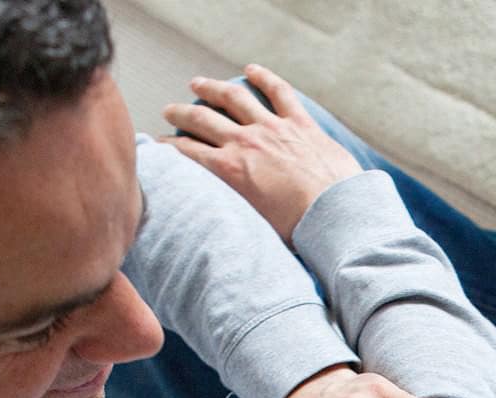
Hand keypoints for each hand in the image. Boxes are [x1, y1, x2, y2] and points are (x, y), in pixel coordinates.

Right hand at [161, 66, 360, 238]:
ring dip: (212, 88)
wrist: (336, 217)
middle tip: (170, 110)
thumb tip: (217, 210)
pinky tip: (252, 69)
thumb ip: (231, 208)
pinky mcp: (300, 124)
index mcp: (229, 170)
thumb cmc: (297, 230)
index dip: (169, 147)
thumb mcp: (251, 223)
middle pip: (202, 120)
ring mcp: (273, 128)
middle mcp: (245, 143)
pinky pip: (280, 92)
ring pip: (234, 98)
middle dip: (181, 113)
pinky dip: (265, 78)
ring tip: (197, 83)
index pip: (187, 152)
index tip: (159, 145)